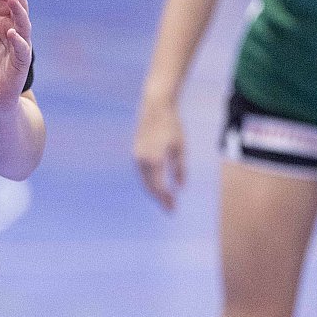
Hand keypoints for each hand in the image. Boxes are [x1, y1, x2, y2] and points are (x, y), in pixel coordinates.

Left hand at [0, 0, 33, 112]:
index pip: (3, 2)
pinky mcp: (21, 62)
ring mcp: (19, 45)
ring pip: (23, 24)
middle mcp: (12, 31)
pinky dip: (18, 40)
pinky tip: (12, 32)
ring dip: (19, 11)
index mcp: (0, 25)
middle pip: (17, 9)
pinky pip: (22, 49)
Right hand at [133, 94, 184, 210]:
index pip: (159, 187)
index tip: (173, 209)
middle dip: (159, 198)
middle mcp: (142, 160)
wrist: (155, 107)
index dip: (165, 199)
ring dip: (153, 190)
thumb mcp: (180, 147)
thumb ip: (180, 168)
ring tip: (164, 198)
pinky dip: (149, 181)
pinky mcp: (136, 152)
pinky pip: (142, 172)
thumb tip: (181, 187)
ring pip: (144, 180)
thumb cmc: (171, 125)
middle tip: (170, 208)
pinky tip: (157, 183)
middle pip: (149, 187)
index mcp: (154, 160)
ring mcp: (137, 156)